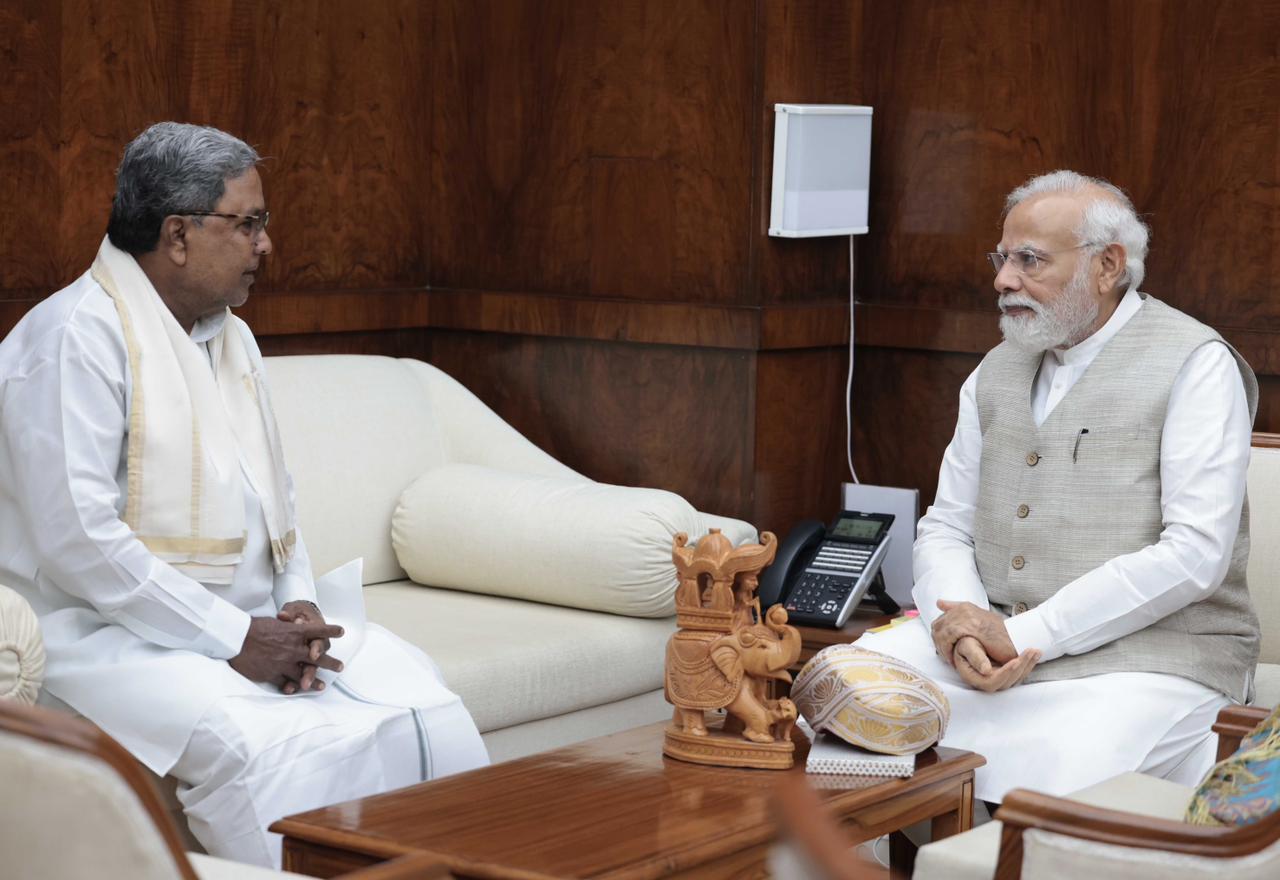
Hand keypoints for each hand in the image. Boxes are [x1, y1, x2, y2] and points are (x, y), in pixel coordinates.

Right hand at [229, 616, 343, 693]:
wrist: (235, 638)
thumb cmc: (252, 627)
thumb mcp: (274, 621)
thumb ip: (287, 625)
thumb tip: (296, 623)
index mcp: (294, 632)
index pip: (317, 630)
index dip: (330, 631)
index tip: (342, 631)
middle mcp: (292, 648)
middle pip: (316, 656)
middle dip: (330, 662)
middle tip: (340, 667)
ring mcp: (283, 662)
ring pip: (304, 674)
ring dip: (314, 680)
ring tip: (323, 686)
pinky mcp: (272, 674)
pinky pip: (286, 683)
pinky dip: (293, 687)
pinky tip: (298, 691)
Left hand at [932, 600, 1017, 666]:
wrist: (1017, 637)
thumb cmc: (999, 633)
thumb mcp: (978, 619)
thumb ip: (957, 609)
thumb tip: (939, 602)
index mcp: (964, 607)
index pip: (940, 620)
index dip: (938, 635)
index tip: (943, 648)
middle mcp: (964, 609)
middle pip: (937, 625)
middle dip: (938, 642)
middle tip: (944, 656)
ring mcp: (967, 616)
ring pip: (940, 631)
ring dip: (941, 647)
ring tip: (949, 659)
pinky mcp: (970, 626)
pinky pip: (948, 637)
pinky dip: (947, 649)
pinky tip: (953, 659)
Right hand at [953, 635, 1040, 691]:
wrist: (968, 639)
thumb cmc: (965, 642)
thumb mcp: (966, 646)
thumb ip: (975, 657)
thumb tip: (986, 670)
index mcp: (974, 678)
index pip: (991, 682)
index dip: (1005, 673)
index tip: (1015, 661)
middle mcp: (986, 682)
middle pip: (1006, 682)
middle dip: (1021, 667)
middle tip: (1030, 651)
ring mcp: (996, 680)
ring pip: (1015, 679)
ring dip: (1027, 666)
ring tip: (1035, 651)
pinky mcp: (1005, 675)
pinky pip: (1018, 674)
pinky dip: (1028, 665)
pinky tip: (1033, 654)